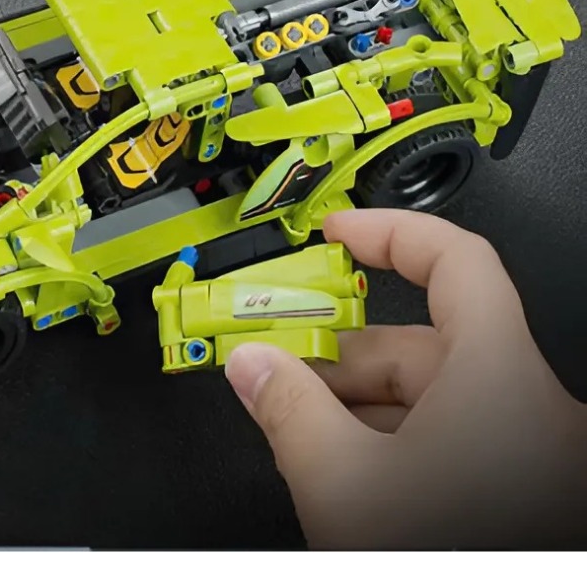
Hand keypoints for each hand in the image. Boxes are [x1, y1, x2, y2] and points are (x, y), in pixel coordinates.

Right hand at [225, 208, 586, 548]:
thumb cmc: (458, 559)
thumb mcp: (344, 485)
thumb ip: (287, 409)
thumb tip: (252, 367)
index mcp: (501, 380)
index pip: (453, 259)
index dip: (389, 232)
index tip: (339, 231)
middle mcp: (529, 411)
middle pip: (422, 344)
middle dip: (339, 355)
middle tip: (276, 364)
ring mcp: (529, 457)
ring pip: (432, 401)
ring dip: (357, 406)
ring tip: (297, 428)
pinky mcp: (520, 496)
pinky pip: (450, 443)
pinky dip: (391, 443)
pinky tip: (343, 470)